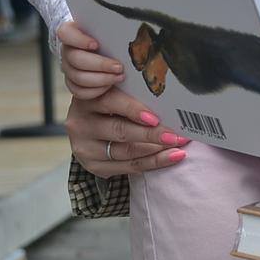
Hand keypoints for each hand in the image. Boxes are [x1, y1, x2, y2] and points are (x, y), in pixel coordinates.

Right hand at [58, 18, 124, 98]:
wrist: (111, 63)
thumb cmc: (113, 43)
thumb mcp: (113, 34)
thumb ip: (114, 31)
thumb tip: (129, 28)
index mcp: (73, 33)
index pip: (65, 32)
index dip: (78, 39)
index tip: (96, 44)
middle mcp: (68, 50)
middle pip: (75, 58)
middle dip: (99, 64)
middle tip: (119, 67)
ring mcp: (68, 68)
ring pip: (77, 76)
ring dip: (101, 79)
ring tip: (119, 77)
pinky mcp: (72, 84)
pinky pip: (79, 91)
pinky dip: (95, 91)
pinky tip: (109, 86)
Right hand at [65, 84, 190, 177]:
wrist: (87, 128)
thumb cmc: (107, 105)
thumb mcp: (111, 93)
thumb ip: (130, 93)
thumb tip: (168, 99)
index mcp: (86, 99)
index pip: (110, 102)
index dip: (134, 110)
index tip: (155, 117)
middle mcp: (80, 125)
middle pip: (120, 131)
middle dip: (152, 134)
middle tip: (176, 135)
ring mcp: (86, 148)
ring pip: (126, 152)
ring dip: (157, 150)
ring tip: (179, 146)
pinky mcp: (94, 166)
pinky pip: (129, 167)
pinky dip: (153, 162)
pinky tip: (171, 157)